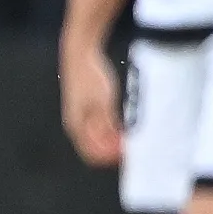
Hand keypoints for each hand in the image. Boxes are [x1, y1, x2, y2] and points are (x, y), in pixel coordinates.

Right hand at [60, 40, 123, 167]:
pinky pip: (102, 130)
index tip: (130, 153)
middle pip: (97, 150)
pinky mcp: (89, 111)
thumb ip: (107, 125)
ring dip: (116, 143)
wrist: (81, 55)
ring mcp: (82, 118)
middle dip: (115, 152)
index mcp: (77, 125)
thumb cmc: (90, 77)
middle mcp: (77, 125)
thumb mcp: (103, 102)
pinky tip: (127, 127)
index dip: (111, 158)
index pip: (92, 155)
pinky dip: (115, 133)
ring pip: (100, 141)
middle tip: (136, 148)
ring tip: (134, 138)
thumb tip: (115, 144)